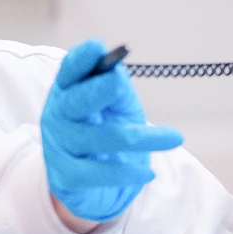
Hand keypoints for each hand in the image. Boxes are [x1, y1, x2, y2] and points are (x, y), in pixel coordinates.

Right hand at [41, 39, 183, 222]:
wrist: (93, 186)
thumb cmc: (106, 134)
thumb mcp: (116, 107)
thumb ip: (116, 89)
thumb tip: (116, 74)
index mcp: (69, 91)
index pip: (69, 71)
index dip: (80, 60)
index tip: (96, 47)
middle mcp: (58, 115)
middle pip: (74, 102)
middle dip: (96, 91)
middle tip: (118, 83)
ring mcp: (59, 146)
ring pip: (96, 138)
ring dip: (139, 137)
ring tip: (174, 138)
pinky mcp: (66, 177)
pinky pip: (96, 174)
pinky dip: (125, 173)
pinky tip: (147, 173)